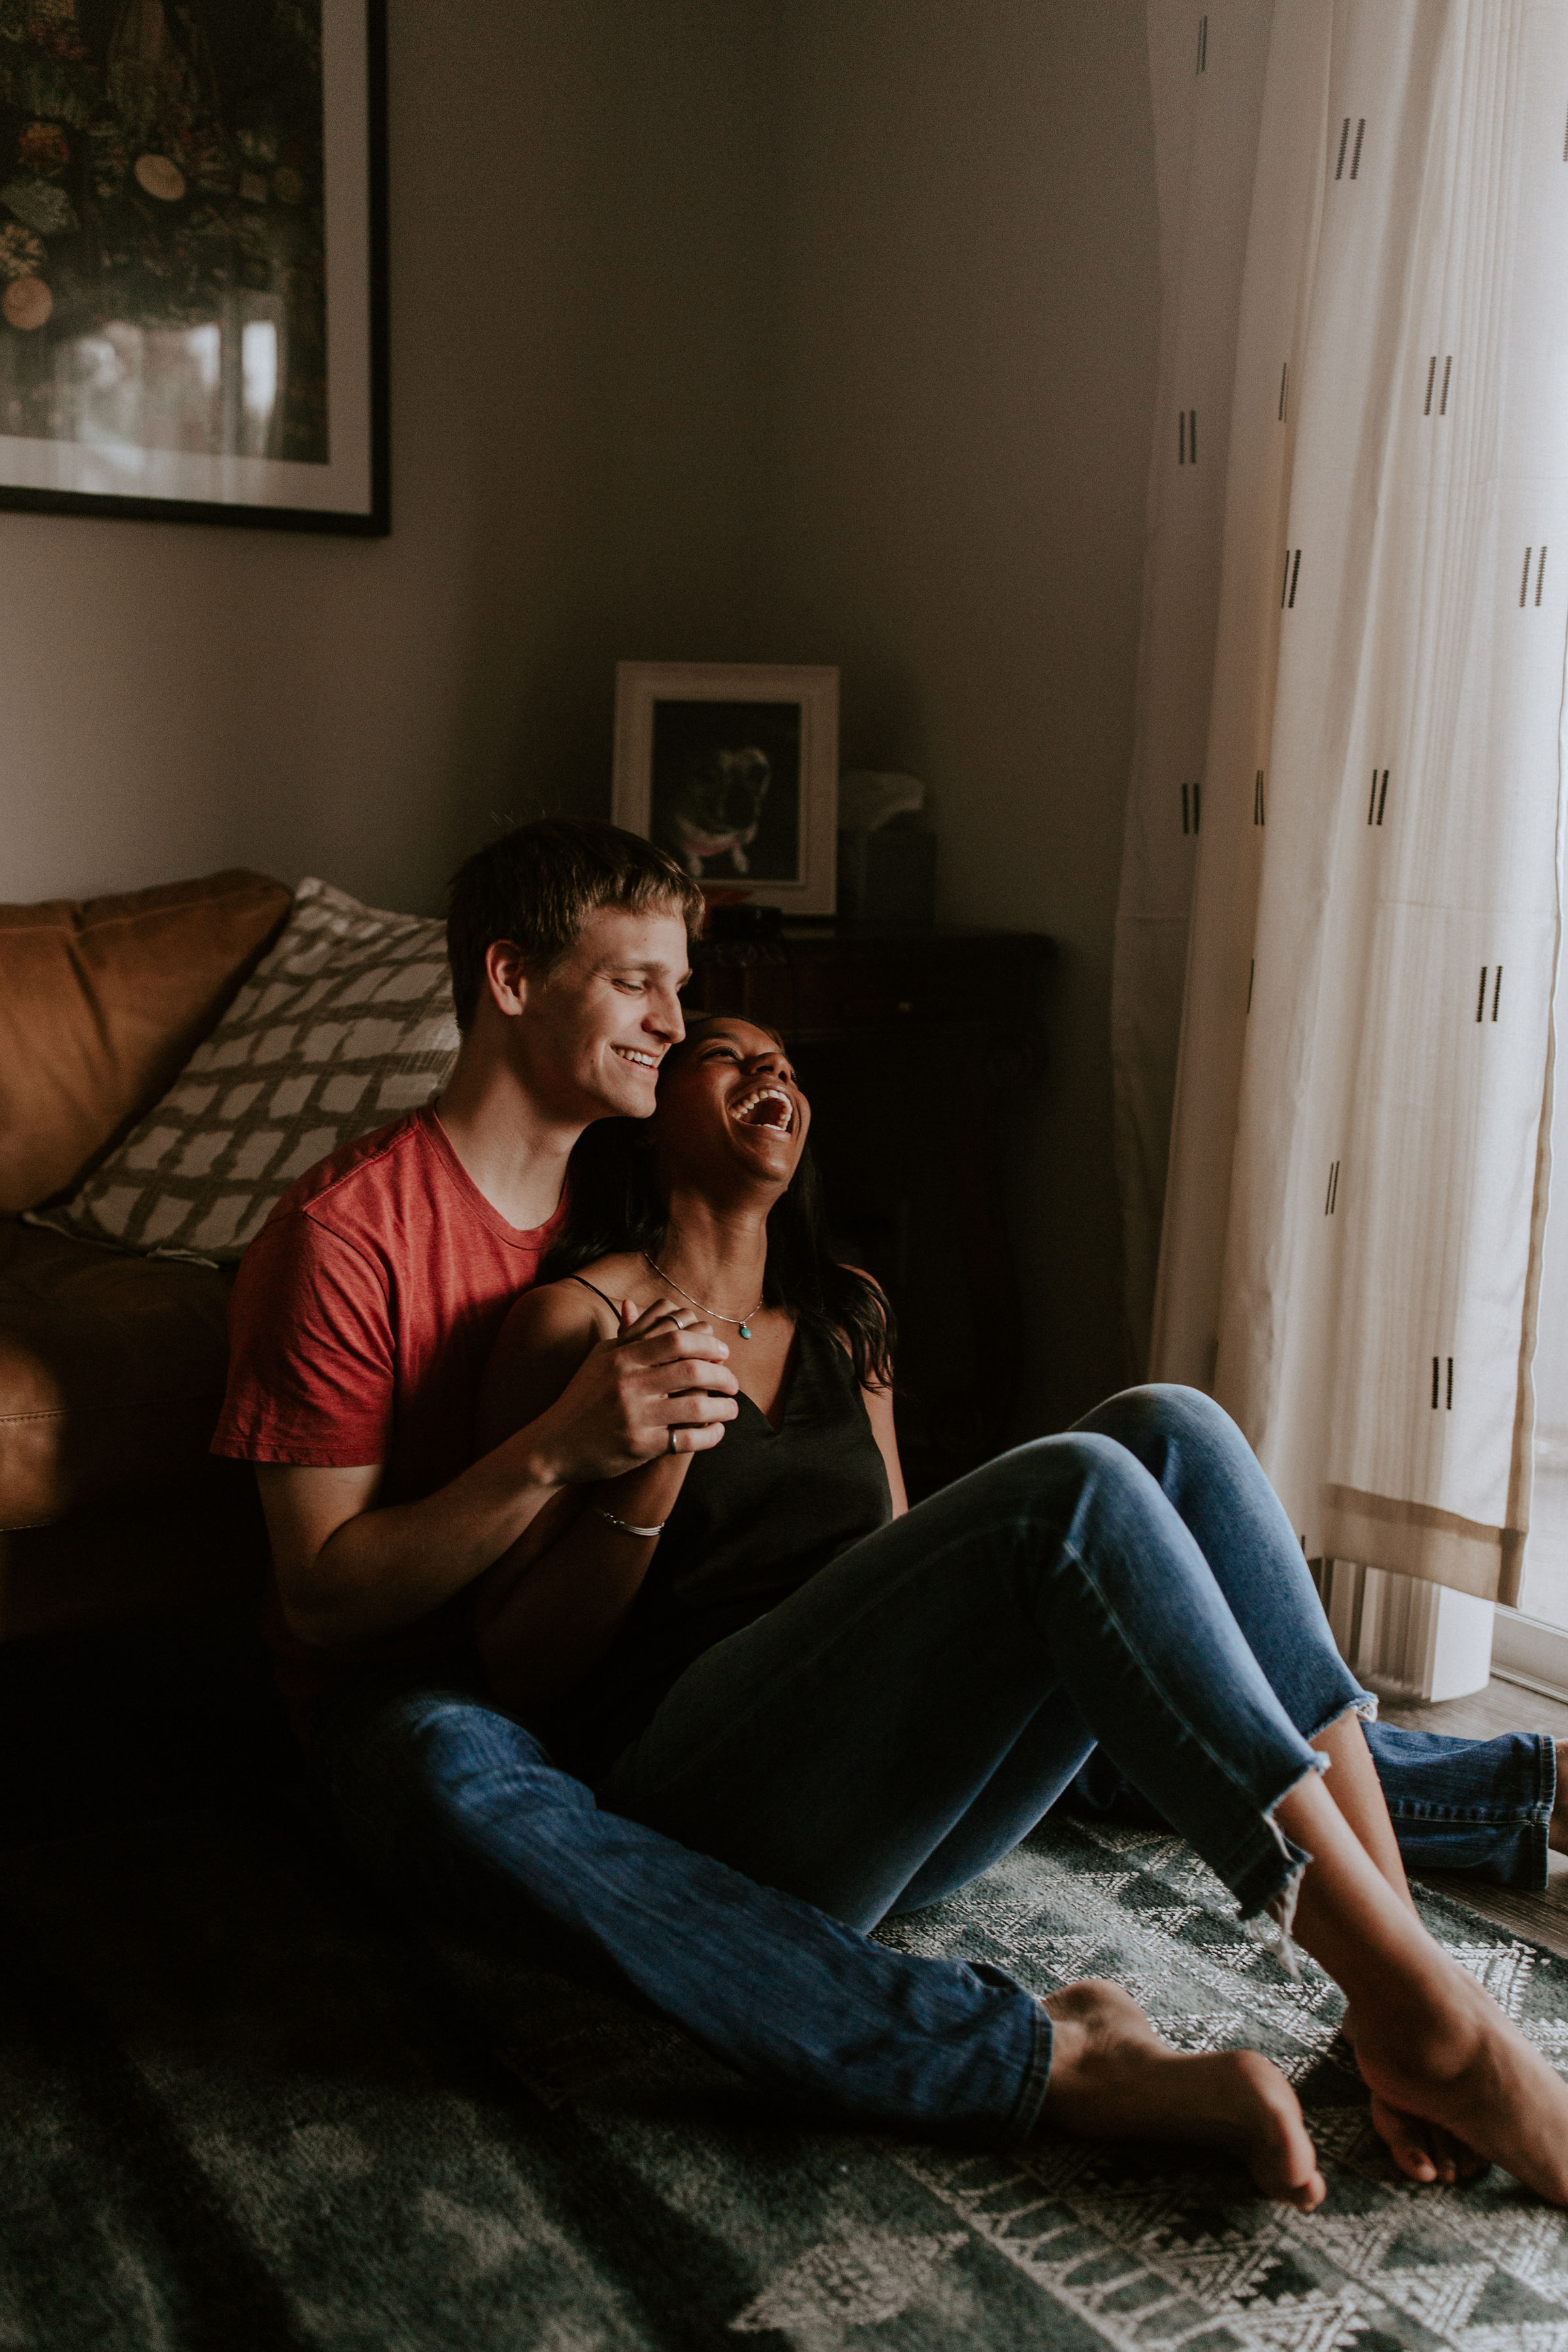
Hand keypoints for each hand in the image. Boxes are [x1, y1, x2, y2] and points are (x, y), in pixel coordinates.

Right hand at [529, 1296, 738, 1484]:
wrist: (553, 1446)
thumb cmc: (580, 1399)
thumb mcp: (598, 1360)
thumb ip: (623, 1335)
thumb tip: (635, 1303)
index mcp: (621, 1358)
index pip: (675, 1339)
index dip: (706, 1343)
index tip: (722, 1353)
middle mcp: (629, 1384)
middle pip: (692, 1370)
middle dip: (723, 1375)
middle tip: (733, 1382)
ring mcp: (635, 1416)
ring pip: (697, 1406)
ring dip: (724, 1408)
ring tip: (732, 1408)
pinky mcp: (639, 1446)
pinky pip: (687, 1439)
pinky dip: (710, 1436)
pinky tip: (716, 1432)